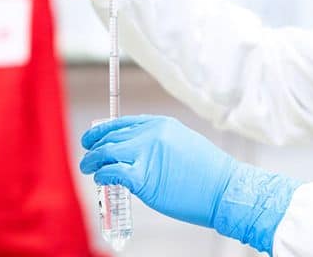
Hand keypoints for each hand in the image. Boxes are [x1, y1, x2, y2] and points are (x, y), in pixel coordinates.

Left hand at [81, 115, 300, 253]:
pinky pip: (112, 173)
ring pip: (106, 152)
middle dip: (94, 146)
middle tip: (87, 156)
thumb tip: (138, 151)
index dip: (103, 131)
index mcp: (161, 124)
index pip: (122, 123)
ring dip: (92, 161)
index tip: (93, 138)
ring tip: (88, 168)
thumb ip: (160, 143)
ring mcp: (146, 154)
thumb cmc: (208, 173)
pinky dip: (102, 176)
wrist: (224, 190)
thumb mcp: (184, 143)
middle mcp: (151, 135)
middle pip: (111, 137)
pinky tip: (101, 180)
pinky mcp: (143, 178)